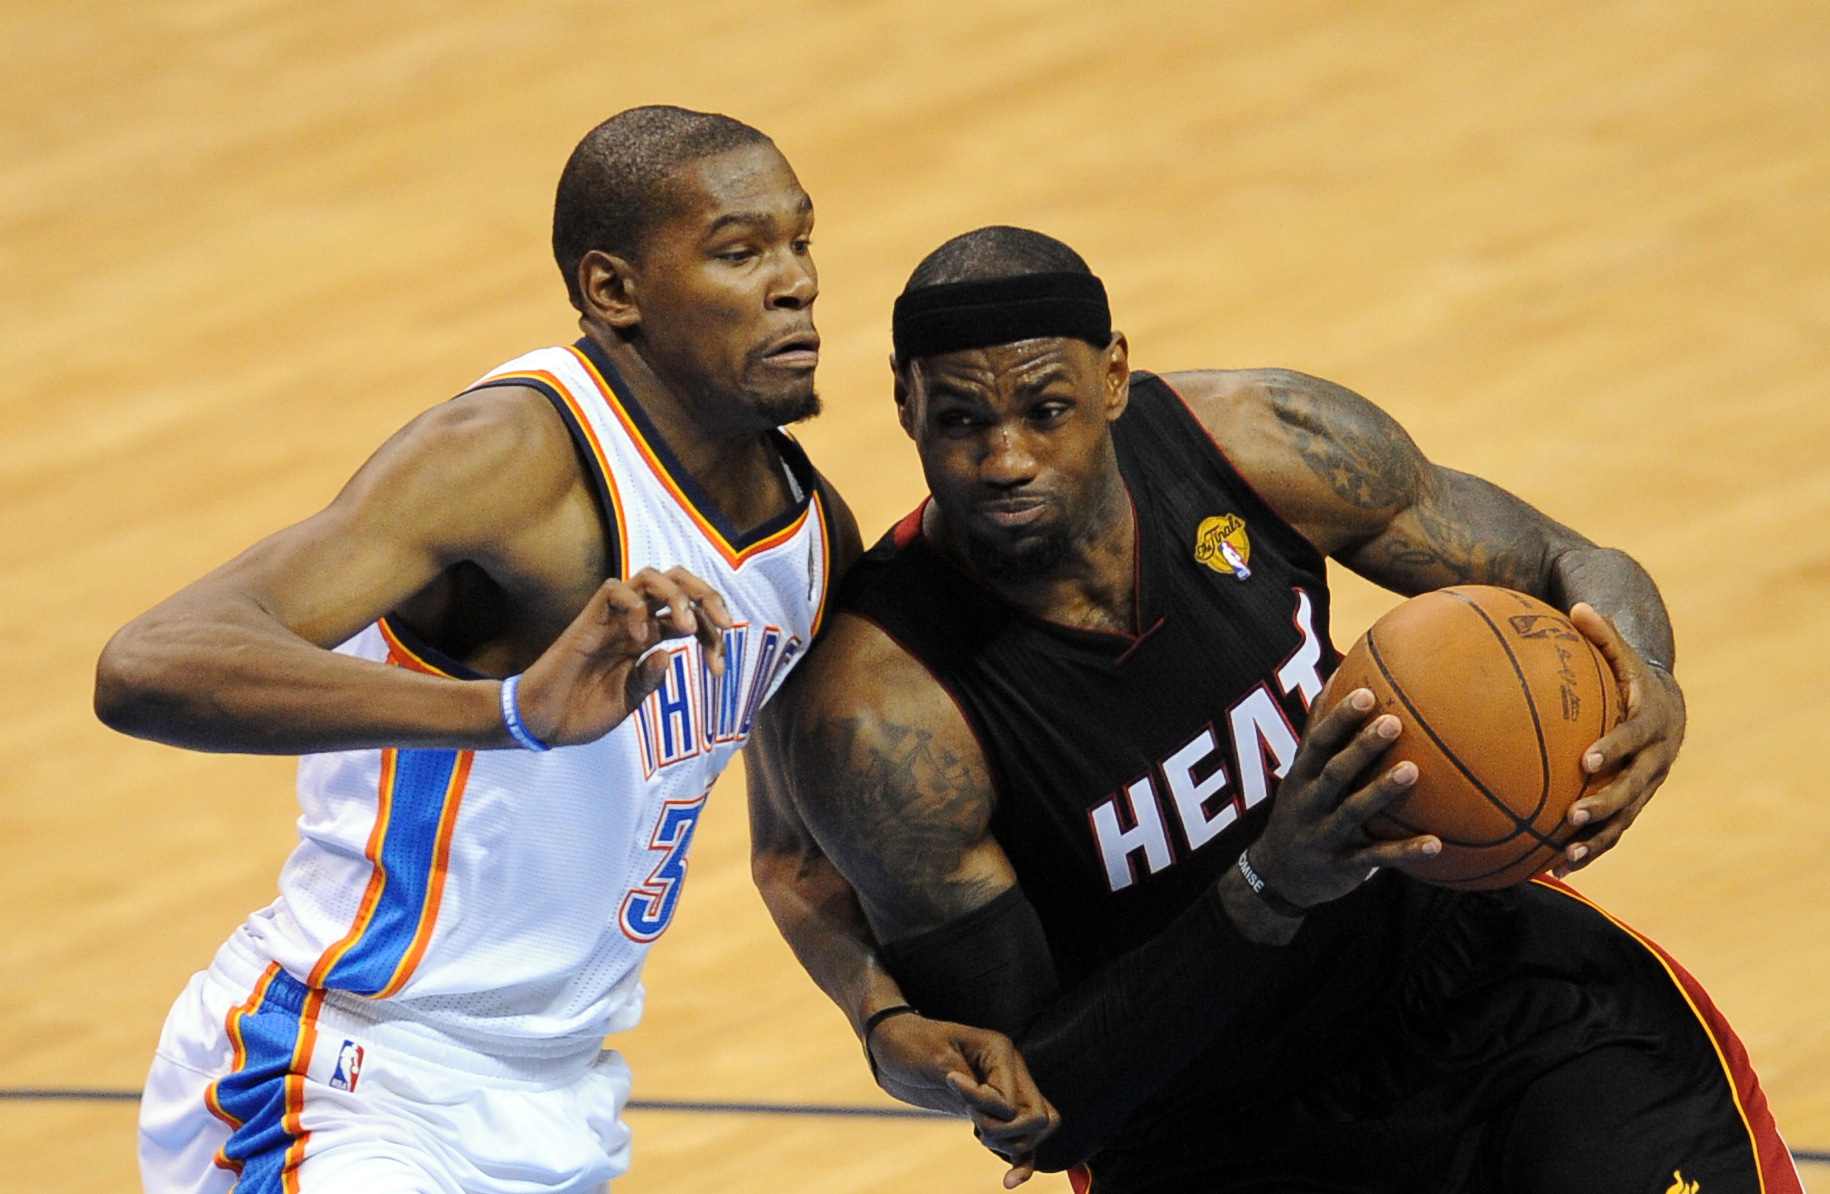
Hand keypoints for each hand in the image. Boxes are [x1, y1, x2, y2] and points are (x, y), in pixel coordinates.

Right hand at [513, 566, 733, 746]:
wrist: (543, 723)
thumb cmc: (582, 713)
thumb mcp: (628, 701)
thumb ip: (649, 679)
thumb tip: (670, 654)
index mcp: (647, 639)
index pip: (689, 616)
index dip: (712, 635)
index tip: (719, 668)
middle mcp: (633, 622)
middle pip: (676, 581)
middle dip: (707, 595)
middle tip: (725, 624)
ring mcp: (611, 619)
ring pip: (650, 576)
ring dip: (677, 595)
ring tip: (686, 625)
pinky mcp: (587, 620)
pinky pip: (614, 590)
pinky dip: (636, 607)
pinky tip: (639, 639)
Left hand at [868, 1012, 1058, 1187]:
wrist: (893, 1046)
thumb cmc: (910, 1044)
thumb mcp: (934, 1059)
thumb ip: (964, 1084)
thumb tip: (986, 1103)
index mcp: (999, 1050)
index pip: (1012, 1100)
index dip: (986, 1109)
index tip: (953, 1090)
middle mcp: (1010, 1069)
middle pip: (1038, 1117)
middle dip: (1005, 1131)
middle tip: (974, 1125)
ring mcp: (1006, 1090)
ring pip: (1036, 1130)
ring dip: (1009, 1143)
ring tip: (977, 1134)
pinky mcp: (994, 1110)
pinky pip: (1021, 1140)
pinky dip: (1020, 1162)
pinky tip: (1009, 1182)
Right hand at [1240, 687, 1440, 918]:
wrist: (1278, 875)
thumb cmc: (1301, 811)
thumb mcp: (1300, 774)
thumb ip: (1318, 734)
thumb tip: (1335, 680)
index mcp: (1303, 776)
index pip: (1319, 742)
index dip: (1340, 718)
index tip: (1365, 693)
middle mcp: (1312, 802)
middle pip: (1335, 771)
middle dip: (1361, 748)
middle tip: (1394, 723)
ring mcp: (1327, 834)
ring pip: (1354, 811)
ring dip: (1381, 791)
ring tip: (1412, 771)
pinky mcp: (1344, 865)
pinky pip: (1377, 859)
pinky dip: (1405, 852)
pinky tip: (1436, 844)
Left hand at [1554, 603, 1685, 875]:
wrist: (1664, 705)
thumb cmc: (1629, 673)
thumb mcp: (1621, 651)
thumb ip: (1602, 633)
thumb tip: (1578, 605)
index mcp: (1651, 722)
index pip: (1634, 737)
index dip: (1614, 748)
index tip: (1587, 760)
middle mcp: (1654, 760)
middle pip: (1633, 788)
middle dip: (1605, 804)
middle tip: (1572, 815)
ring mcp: (1646, 786)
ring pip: (1625, 819)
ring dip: (1597, 840)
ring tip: (1564, 856)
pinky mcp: (1634, 803)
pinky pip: (1614, 832)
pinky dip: (1590, 850)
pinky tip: (1555, 868)